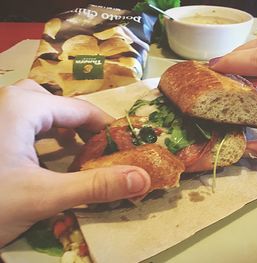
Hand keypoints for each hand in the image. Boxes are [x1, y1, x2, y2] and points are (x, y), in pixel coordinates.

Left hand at [0, 80, 150, 246]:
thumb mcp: (42, 196)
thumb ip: (95, 187)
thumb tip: (143, 179)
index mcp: (24, 106)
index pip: (83, 110)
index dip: (109, 129)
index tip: (127, 148)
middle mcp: (9, 101)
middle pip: (61, 108)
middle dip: (85, 129)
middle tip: (100, 153)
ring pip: (41, 113)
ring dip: (64, 132)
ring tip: (79, 153)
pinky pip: (25, 123)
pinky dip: (44, 138)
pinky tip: (46, 158)